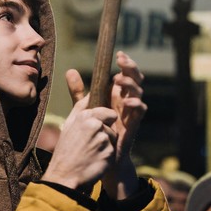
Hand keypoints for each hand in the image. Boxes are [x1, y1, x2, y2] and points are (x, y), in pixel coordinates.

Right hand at [42, 94, 118, 189]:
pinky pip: (113, 150)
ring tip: (91, 152)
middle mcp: (94, 124)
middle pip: (112, 123)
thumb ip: (80, 105)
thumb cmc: (67, 149)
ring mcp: (102, 138)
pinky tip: (95, 160)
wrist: (64, 175)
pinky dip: (106, 156)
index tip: (94, 131)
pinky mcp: (109, 152)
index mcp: (84, 116)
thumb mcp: (70, 123)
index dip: (104, 121)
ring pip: (113, 137)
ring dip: (106, 144)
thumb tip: (83, 84)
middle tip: (91, 144)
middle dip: (106, 132)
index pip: (107, 111)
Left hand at [65, 52, 147, 198]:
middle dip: (131, 68)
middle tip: (122, 62)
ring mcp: (131, 111)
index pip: (125, 73)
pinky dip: (136, 104)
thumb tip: (69, 70)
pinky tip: (127, 101)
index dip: (125, 63)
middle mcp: (126, 100)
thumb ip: (79, 91)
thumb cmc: (97, 130)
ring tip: (120, 80)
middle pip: (135, 79)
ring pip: (139, 92)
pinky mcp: (134, 123)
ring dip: (131, 84)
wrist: (102, 155)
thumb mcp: (85, 108)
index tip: (118, 54)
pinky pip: (140, 110)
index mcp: (117, 94)